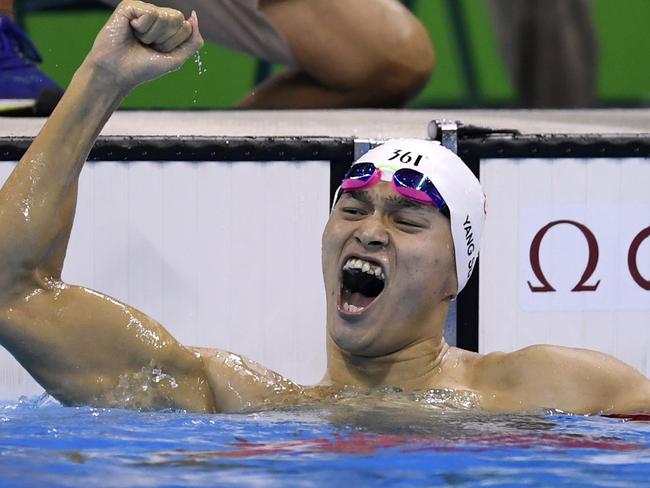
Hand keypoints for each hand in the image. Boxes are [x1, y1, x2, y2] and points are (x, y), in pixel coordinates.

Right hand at [85, 0, 203, 91]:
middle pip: (178, 19)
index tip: (158, 51)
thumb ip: (193, 41)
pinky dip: (142, 28)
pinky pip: (150, 13)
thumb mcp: (176, 58)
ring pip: (164, 16)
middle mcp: (157, 16)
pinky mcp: (129, 6)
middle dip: (165, 39)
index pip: (186, 27)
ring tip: (139, 40)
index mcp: (168, 28)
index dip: (174, 44)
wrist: (117, 72)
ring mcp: (143, 9)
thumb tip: (194, 16)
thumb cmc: (144, 67)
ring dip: (152, 35)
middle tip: (149, 46)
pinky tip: (131, 30)